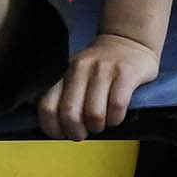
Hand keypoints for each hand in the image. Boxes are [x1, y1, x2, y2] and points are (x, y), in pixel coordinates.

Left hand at [40, 30, 160, 139]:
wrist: (129, 41)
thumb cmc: (101, 68)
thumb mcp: (76, 76)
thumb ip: (64, 96)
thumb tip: (57, 128)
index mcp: (64, 74)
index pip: (47, 107)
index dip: (53, 128)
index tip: (62, 134)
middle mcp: (80, 69)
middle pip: (69, 114)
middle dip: (77, 132)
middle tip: (84, 133)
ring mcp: (103, 69)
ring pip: (94, 113)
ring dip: (98, 126)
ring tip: (102, 123)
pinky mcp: (125, 73)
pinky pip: (117, 106)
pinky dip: (116, 119)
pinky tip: (115, 116)